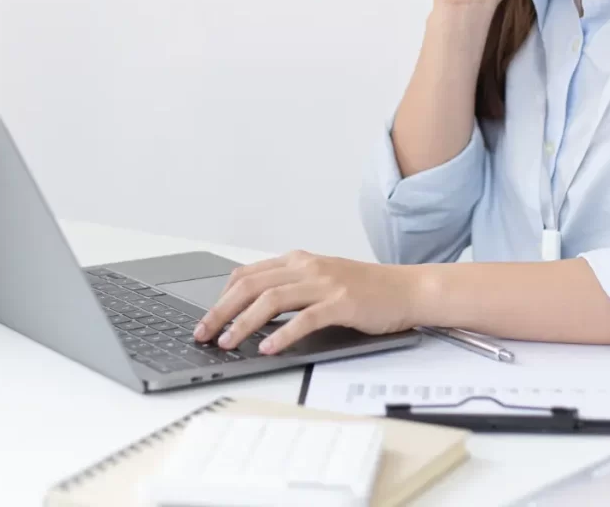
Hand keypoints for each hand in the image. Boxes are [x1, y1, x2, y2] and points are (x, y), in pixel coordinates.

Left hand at [192, 250, 425, 354]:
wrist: (405, 289)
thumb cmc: (364, 289)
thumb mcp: (320, 279)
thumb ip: (290, 286)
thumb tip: (251, 306)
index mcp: (298, 260)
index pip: (247, 274)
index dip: (222, 297)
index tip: (207, 319)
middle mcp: (307, 267)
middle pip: (251, 285)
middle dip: (222, 310)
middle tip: (204, 333)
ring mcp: (324, 283)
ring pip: (272, 299)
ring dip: (244, 323)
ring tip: (228, 343)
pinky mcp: (342, 303)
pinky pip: (305, 318)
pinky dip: (283, 334)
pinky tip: (269, 348)